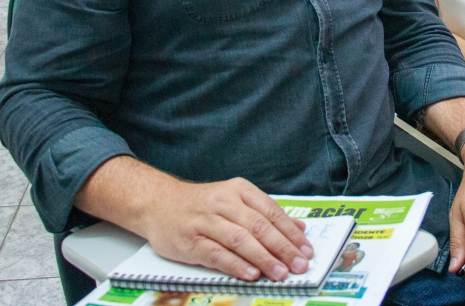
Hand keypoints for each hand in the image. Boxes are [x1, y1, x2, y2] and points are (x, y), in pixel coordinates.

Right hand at [141, 177, 313, 281]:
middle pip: (259, 226)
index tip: (307, 249)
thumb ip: (265, 213)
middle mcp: (223, 203)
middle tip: (299, 264)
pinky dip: (236, 265)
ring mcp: (206, 222)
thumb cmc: (202, 204)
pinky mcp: (191, 241)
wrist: (158, 202)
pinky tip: (252, 274)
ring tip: (281, 273)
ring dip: (264, 258)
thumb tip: (298, 229)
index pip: (271, 211)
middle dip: (283, 247)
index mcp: (238, 190)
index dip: (291, 232)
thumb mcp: (234, 198)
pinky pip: (217, 254)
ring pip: (240, 240)